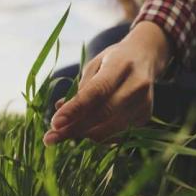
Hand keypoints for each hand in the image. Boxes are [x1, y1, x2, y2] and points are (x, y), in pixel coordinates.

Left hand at [43, 22, 169, 144]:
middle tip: (50, 138)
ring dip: (83, 135)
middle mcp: (137, 85)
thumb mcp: (94, 65)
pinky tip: (85, 129)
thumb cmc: (112, 60)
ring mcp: (144, 103)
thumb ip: (79, 89)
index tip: (54, 123)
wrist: (145, 57)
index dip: (74, 109)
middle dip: (74, 129)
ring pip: (110, 130)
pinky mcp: (146, 116)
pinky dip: (98, 135)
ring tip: (64, 133)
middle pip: (102, 115)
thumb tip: (59, 113)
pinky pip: (117, 134)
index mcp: (121, 65)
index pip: (96, 92)